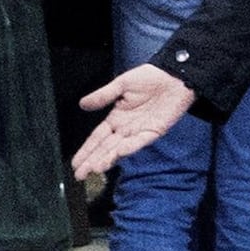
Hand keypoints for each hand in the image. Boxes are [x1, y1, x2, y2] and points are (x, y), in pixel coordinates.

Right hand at [71, 65, 196, 181]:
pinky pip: (139, 142)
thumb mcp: (121, 84)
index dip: (86, 150)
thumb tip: (82, 104)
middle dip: (92, 161)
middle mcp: (125, 128)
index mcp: (116, 117)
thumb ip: (103, 96)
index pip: (97, 138)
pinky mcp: (154, 132)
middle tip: (80, 175)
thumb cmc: (150, 77)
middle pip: (105, 148)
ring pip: (119, 149)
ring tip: (95, 169)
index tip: (75, 163)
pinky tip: (118, 153)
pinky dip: (129, 147)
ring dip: (107, 159)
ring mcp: (139, 132)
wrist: (174, 75)